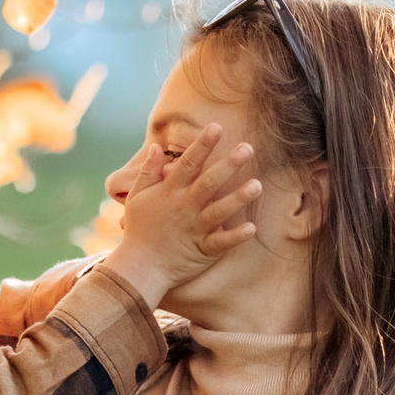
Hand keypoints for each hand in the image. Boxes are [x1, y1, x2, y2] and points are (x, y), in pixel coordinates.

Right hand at [105, 123, 260, 307]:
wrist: (138, 267)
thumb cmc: (138, 230)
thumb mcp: (137, 197)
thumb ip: (147, 172)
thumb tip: (155, 148)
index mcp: (170, 192)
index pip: (188, 163)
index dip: (202, 145)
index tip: (216, 127)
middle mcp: (185, 207)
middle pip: (209, 182)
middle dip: (228, 164)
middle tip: (248, 148)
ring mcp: (195, 228)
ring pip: (219, 210)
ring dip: (238, 198)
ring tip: (258, 185)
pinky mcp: (203, 250)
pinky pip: (221, 242)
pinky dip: (236, 236)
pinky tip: (252, 228)